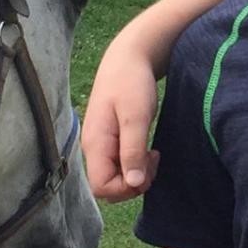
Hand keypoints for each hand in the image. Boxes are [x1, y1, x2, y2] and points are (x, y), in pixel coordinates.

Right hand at [80, 35, 163, 202]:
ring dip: (136, 175)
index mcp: (95, 143)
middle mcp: (94, 147)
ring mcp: (101, 145)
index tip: (146, 170)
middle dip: (132, 184)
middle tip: (153, 162)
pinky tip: (148, 151)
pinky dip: (136, 165)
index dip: (125, 189)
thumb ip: (133, 150)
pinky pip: (120, 165)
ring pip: (115, 178)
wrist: (129, 57)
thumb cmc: (132, 82)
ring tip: (153, 155)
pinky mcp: (111, 141)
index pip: (101, 187)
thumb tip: (133, 183)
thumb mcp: (136, 116)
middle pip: (107, 187)